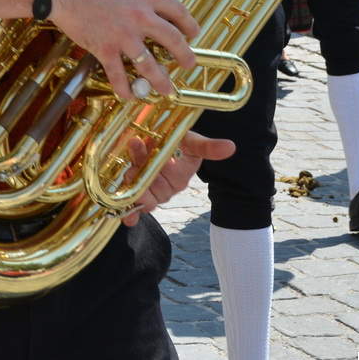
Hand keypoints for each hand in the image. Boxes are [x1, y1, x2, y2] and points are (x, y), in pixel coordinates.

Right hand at [49, 0, 200, 101]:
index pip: (177, 12)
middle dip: (184, 56)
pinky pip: (118, 74)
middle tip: (188, 64)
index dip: (189, 24)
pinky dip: (124, 88)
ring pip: (149, 64)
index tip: (193, 34)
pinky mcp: (105, 49)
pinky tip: (129, 96)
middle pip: (172, 40)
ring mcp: (123, 36)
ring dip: (160, 80)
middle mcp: (140, 17)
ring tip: (167, 89)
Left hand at [117, 131, 235, 226]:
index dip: (162, 165)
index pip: (174, 176)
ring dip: (135, 185)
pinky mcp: (138, 197)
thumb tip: (231, 147)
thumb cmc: (176, 140)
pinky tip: (127, 219)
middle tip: (134, 147)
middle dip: (143, 170)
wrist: (157, 141)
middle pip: (157, 188)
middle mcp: (169, 188)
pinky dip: (131, 217)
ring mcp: (153, 194)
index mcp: (182, 175)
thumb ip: (207, 146)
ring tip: (129, 169)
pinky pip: (136, 213)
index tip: (147, 143)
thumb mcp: (191, 140)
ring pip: (146, 198)